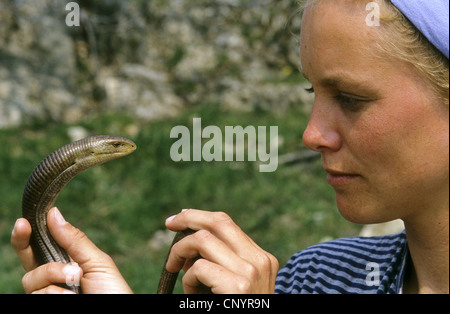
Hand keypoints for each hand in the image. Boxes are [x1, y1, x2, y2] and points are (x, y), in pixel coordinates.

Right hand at [11, 207, 132, 293]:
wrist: (116, 313)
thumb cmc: (112, 291)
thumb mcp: (97, 262)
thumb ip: (74, 240)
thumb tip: (53, 213)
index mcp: (66, 264)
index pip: (42, 247)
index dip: (30, 233)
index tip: (25, 220)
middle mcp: (52, 280)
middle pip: (27, 260)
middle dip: (22, 241)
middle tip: (23, 225)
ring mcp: (47, 294)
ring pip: (30, 278)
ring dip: (54, 274)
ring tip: (77, 280)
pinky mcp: (42, 305)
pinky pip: (37, 295)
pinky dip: (57, 292)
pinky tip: (71, 296)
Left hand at [165, 209, 278, 293]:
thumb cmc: (234, 311)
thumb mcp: (235, 285)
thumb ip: (222, 262)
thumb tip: (191, 241)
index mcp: (261, 258)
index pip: (226, 223)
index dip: (199, 216)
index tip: (179, 219)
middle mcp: (259, 261)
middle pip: (218, 221)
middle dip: (188, 218)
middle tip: (169, 224)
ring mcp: (251, 272)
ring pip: (203, 240)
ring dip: (182, 254)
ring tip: (180, 275)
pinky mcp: (237, 286)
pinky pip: (199, 268)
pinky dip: (187, 280)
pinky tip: (191, 297)